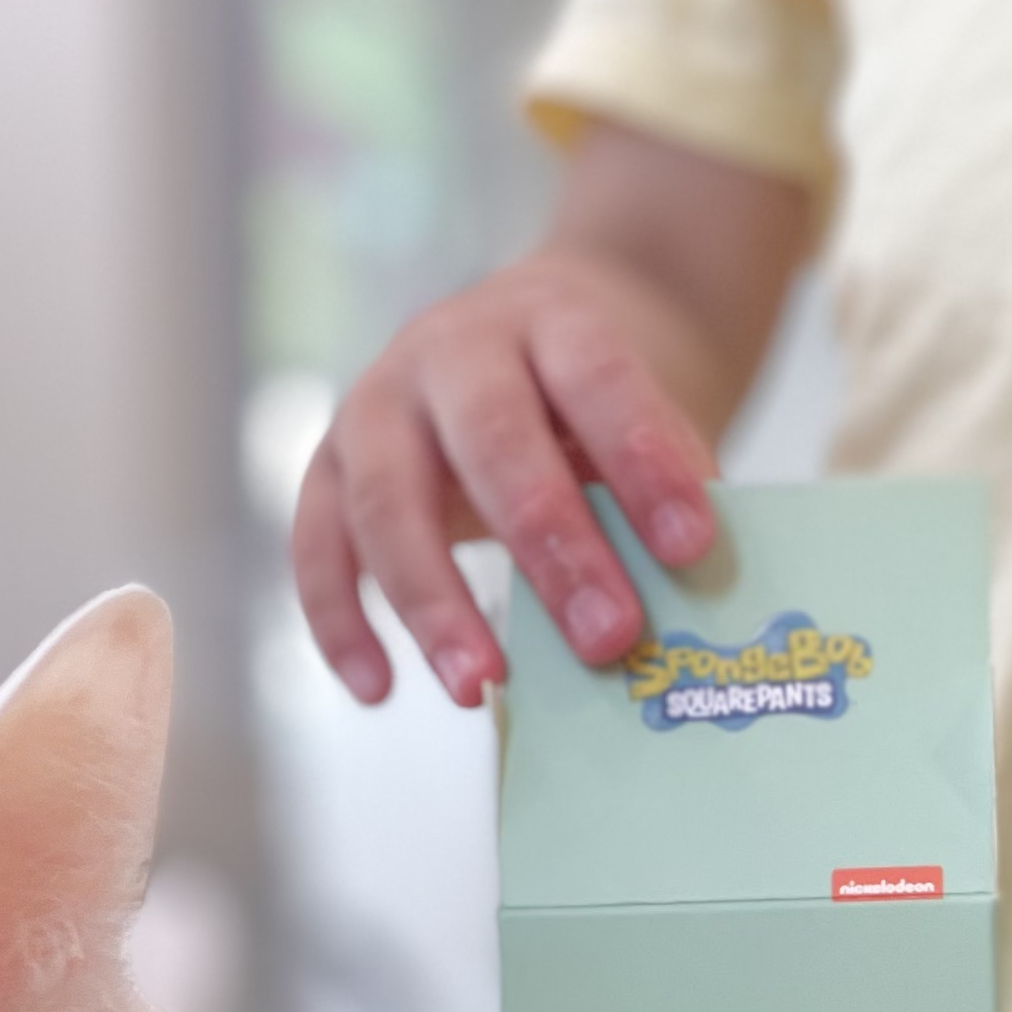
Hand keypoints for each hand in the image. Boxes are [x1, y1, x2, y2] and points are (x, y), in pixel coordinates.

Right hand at [291, 122, 810, 711]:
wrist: (527, 337)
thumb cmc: (599, 404)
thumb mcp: (646, 416)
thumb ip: (664, 492)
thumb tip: (693, 611)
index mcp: (551, 321)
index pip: (598, 381)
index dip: (644, 463)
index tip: (693, 548)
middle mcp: (451, 349)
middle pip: (493, 442)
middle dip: (552, 548)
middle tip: (608, 638)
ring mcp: (377, 402)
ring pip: (386, 498)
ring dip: (432, 600)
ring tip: (479, 686)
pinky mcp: (329, 462)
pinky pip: (318, 542)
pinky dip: (339, 619)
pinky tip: (380, 690)